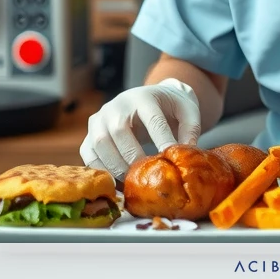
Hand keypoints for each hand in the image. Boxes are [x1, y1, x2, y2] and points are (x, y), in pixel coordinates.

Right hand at [79, 78, 201, 177]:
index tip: (169, 158)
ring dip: (115, 165)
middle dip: (132, 155)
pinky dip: (99, 169)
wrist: (149, 97)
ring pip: (100, 142)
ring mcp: (100, 117)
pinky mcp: (90, 132)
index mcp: (144, 96)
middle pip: (119, 130)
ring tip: (131, 180)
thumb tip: (185, 154)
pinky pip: (88, 152)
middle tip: (145, 174)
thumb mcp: (187, 110)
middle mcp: (117, 104)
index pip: (152, 119)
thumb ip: (191, 130)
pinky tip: (115, 181)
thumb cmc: (169, 106)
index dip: (161, 139)